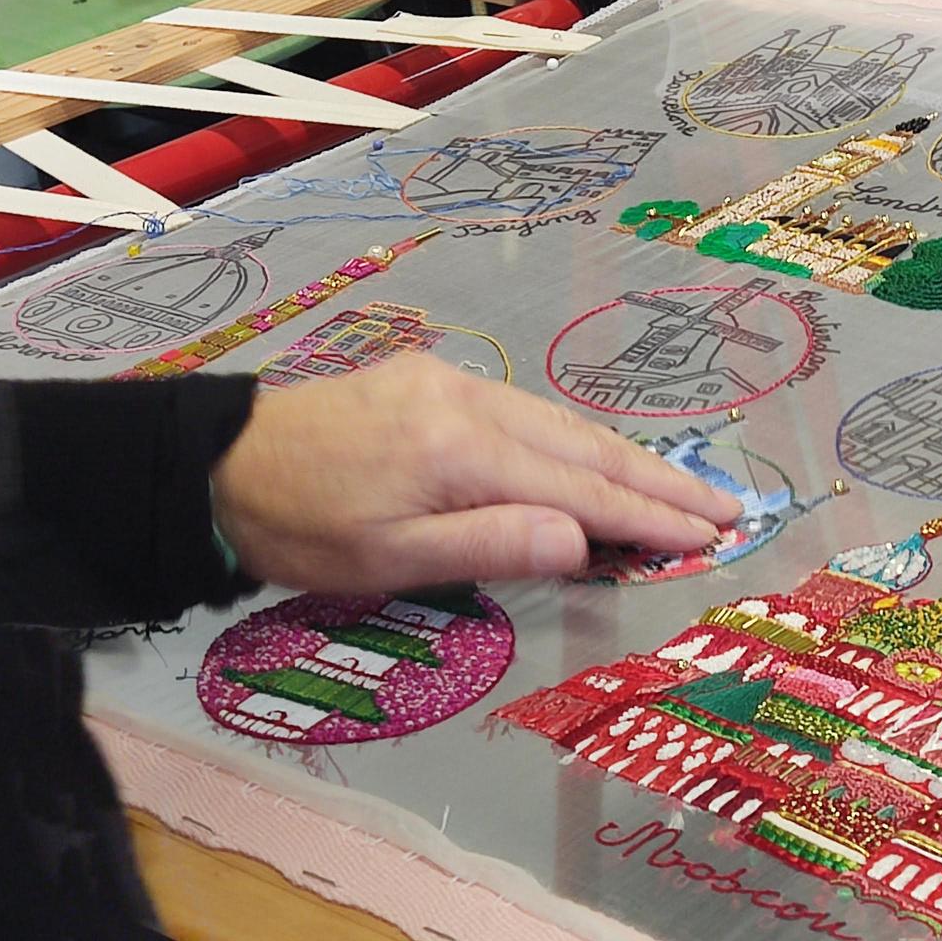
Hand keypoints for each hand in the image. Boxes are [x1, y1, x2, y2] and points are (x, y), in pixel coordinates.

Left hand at [211, 354, 743, 592]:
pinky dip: (581, 443)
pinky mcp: (435, 382)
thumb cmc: (298, 528)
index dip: (649, 517)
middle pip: (587, 446)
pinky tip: (600, 460)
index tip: (708, 535)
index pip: (580, 491)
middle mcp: (471, 402)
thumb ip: (493, 545)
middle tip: (727, 508)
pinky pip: (533, 415)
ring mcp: (454, 384)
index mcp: (463, 450)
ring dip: (629, 460)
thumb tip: (585, 541)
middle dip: (662, 480)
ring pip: (564, 425)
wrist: (214, 463)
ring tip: (683, 490)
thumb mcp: (390, 558)